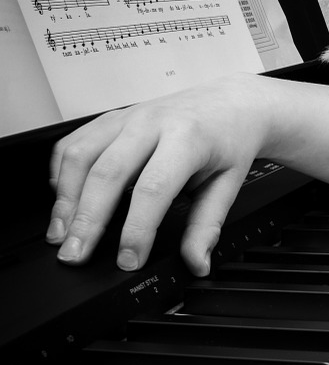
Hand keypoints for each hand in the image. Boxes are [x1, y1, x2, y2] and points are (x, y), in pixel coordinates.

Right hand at [47, 72, 270, 275]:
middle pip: (107, 173)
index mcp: (187, 138)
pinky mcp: (111, 118)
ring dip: (65, 198)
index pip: (153, 189)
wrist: (230, 102)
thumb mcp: (229, 183)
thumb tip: (196, 262)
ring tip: (61, 234)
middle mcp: (151, 123)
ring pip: (81, 155)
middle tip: (76, 255)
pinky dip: (62, 173)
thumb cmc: (229, 139)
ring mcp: (127, 117)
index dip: (137, 229)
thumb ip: (208, 225)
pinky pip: (74, 142)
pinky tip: (63, 200)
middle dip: (87, 220)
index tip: (129, 260)